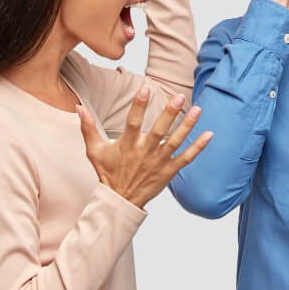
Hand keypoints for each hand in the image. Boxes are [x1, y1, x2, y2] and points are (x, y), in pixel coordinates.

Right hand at [77, 87, 212, 208]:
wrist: (120, 201)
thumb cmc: (108, 173)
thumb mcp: (94, 151)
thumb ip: (88, 127)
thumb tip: (78, 107)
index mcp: (127, 145)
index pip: (133, 121)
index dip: (138, 105)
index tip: (145, 88)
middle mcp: (145, 152)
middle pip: (159, 130)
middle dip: (170, 113)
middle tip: (179, 96)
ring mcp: (159, 162)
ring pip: (176, 142)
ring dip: (188, 126)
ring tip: (197, 110)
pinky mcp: (169, 171)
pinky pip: (186, 158)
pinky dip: (198, 147)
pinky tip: (209, 134)